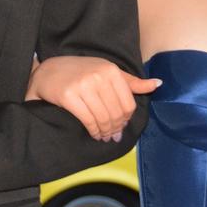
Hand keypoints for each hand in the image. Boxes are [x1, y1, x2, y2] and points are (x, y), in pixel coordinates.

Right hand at [26, 56, 159, 140]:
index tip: (122, 125)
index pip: (128, 103)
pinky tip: (94, 133)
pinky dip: (93, 131)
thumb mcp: (107, 71)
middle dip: (116, 128)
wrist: (48, 71)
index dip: (126, 119)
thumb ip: (132, 82)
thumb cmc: (81, 72)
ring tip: (104, 136)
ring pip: (103, 118)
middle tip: (113, 136)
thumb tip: (159, 84)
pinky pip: (88, 120)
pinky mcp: (69, 96)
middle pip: (116, 113)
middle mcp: (98, 76)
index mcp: (111, 70)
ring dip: (105, 132)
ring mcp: (83, 86)